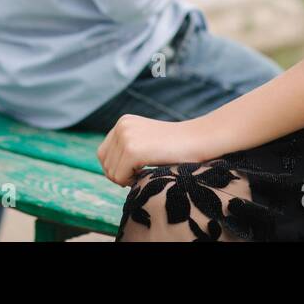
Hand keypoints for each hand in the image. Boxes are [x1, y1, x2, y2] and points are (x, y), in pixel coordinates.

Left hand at [97, 114, 215, 186]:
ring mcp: (126, 137)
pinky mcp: (133, 150)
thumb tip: (108, 172)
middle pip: (105, 164)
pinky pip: (120, 177)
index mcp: (123, 122)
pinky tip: (148, 173)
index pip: (103, 154)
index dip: (116, 168)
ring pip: (111, 173)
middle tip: (141, 174)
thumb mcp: (146, 140)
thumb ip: (127, 148)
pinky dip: (131, 182)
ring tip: (147, 172)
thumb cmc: (177, 147)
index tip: (135, 171)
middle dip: (120, 175)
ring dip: (127, 179)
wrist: (200, 139)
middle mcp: (121, 126)